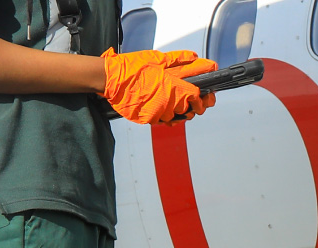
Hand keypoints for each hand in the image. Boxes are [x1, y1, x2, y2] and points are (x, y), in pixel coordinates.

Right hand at [100, 49, 217, 123]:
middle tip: (194, 102)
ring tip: (176, 103)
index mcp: (173, 86)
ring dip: (179, 111)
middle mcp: (168, 102)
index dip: (203, 98)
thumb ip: (179, 59)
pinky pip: (163, 120)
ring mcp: (158, 112)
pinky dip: (166, 115)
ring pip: (177, 117)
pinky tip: (164, 108)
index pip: (196, 97)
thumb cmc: (133, 67)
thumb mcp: (158, 58)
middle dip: (194, 107)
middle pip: (189, 110)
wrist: (111, 79)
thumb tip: (194, 58)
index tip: (206, 97)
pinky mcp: (148, 118)